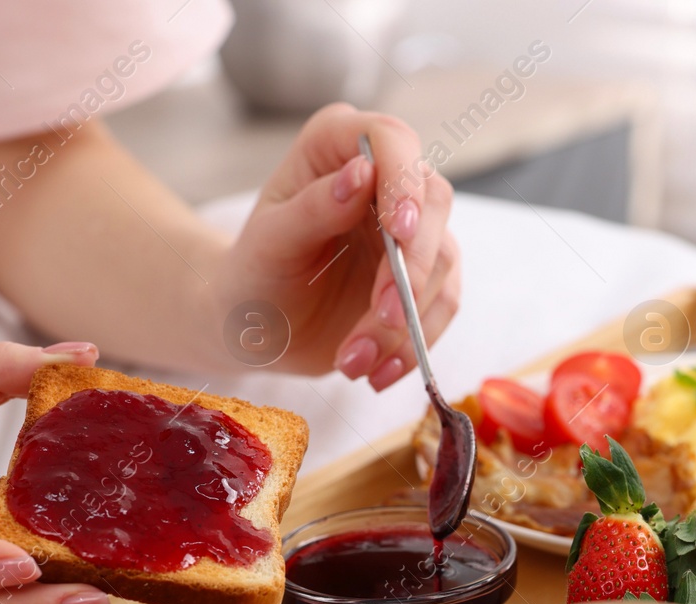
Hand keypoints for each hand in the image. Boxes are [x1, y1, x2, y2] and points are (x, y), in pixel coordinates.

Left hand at [214, 104, 461, 389]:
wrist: (258, 330)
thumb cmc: (253, 277)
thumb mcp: (269, 245)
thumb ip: (313, 208)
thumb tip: (361, 173)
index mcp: (336, 146)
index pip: (391, 140)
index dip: (403, 182)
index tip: (399, 232)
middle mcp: (382, 178)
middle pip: (432, 202)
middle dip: (411, 268)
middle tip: (382, 317)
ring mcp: (408, 228)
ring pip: (441, 261)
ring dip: (405, 321)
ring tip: (353, 362)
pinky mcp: (423, 275)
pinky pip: (442, 304)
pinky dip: (415, 344)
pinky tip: (378, 371)